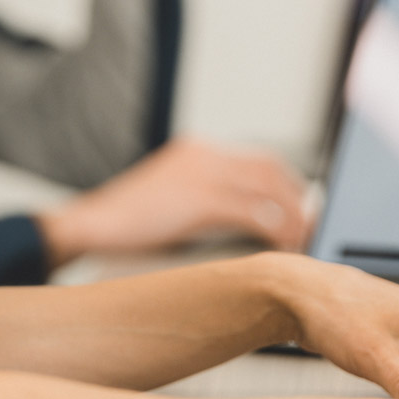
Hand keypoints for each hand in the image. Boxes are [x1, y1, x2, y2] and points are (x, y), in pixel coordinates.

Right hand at [36, 138, 310, 266]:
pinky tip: (281, 247)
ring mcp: (201, 172)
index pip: (259, 159)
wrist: (87, 226)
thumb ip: (207, 204)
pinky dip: (273, 229)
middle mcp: (203, 153)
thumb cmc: (126, 227)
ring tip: (301, 241)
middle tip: (311, 227)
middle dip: (296, 198)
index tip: (302, 207)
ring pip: (267, 188)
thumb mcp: (172, 204)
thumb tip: (253, 225)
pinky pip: (252, 211)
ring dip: (291, 215)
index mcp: (197, 151)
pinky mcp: (198, 198)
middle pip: (270, 168)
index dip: (286, 184)